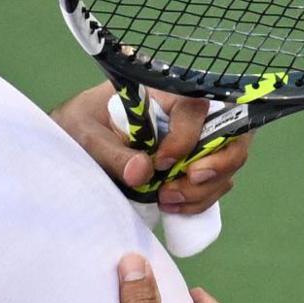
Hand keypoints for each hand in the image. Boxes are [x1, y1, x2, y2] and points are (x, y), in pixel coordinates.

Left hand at [50, 81, 251, 213]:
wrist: (74, 141)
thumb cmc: (78, 124)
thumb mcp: (83, 132)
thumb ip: (111, 151)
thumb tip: (143, 171)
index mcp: (162, 95)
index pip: (195, 108)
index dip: (187, 136)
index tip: (161, 162)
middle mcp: (186, 117)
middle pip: (229, 134)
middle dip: (215, 166)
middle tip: (175, 189)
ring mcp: (194, 143)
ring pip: (226, 163)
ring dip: (204, 189)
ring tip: (166, 200)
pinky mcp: (190, 168)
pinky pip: (213, 184)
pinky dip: (199, 200)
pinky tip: (173, 207)